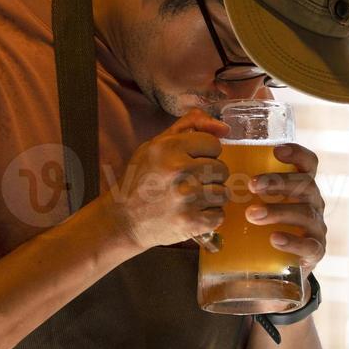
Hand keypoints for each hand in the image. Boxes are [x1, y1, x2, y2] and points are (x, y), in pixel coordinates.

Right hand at [107, 109, 229, 250]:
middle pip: (221, 169)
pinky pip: (219, 214)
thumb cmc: (140, 179)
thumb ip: (190, 126)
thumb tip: (224, 128)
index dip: (205, 153)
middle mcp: (179, 170)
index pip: (214, 144)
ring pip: (223, 192)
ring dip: (210, 196)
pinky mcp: (193, 222)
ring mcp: (187, 198)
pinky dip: (208, 216)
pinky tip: (191, 212)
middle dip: (209, 176)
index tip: (191, 161)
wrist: (123, 220)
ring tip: (190, 198)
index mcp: (169, 147)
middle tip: (188, 182)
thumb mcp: (156, 145)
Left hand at [244, 143, 325, 273]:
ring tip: (253, 215)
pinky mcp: (314, 252)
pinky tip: (275, 239)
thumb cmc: (259, 226)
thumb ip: (238, 185)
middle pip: (306, 185)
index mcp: (301, 186)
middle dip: (279, 182)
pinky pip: (310, 246)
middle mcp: (313, 203)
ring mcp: (316, 228)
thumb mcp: (253, 202)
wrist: (272, 268)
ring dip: (278, 211)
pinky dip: (293, 241)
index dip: (297, 154)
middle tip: (252, 185)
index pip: (308, 164)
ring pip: (306, 214)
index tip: (276, 151)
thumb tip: (207, 164)